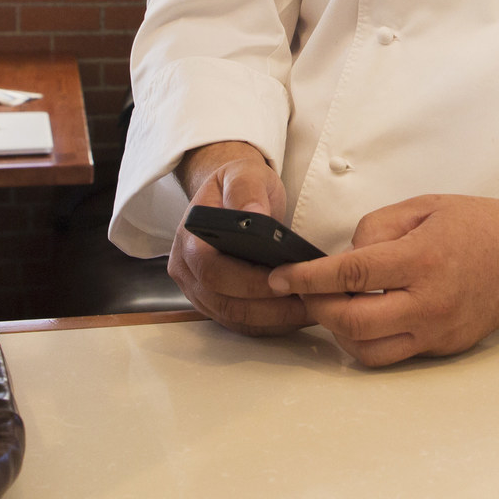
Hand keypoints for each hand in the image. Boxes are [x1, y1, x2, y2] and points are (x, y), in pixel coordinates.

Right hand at [166, 141, 308, 335]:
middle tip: (308, 302)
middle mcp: (187, 270)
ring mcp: (197, 290)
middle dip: (268, 307)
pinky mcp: (213, 303)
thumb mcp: (243, 173)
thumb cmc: (237, 184)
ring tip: (311, 311)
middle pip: (224, 302)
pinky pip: (239, 323)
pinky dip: (268, 324)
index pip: (213, 270)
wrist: (229, 193)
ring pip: (233, 318)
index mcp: (189, 239)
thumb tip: (253, 214)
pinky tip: (297, 315)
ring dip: (273, 320)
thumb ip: (246, 190)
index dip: (248, 281)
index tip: (286, 280)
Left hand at [267, 194, 498, 366]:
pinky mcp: (446, 348)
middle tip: (305, 291)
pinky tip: (368, 316)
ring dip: (340, 331)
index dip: (307, 278)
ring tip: (336, 305)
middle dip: (317, 308)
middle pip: (351, 323)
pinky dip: (370, 340)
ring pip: (367, 351)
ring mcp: (438, 331)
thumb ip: (377, 228)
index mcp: (422, 259)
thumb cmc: (481, 223)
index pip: (350, 275)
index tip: (280, 278)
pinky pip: (394, 354)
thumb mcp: (425, 206)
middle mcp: (429, 303)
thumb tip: (345, 258)